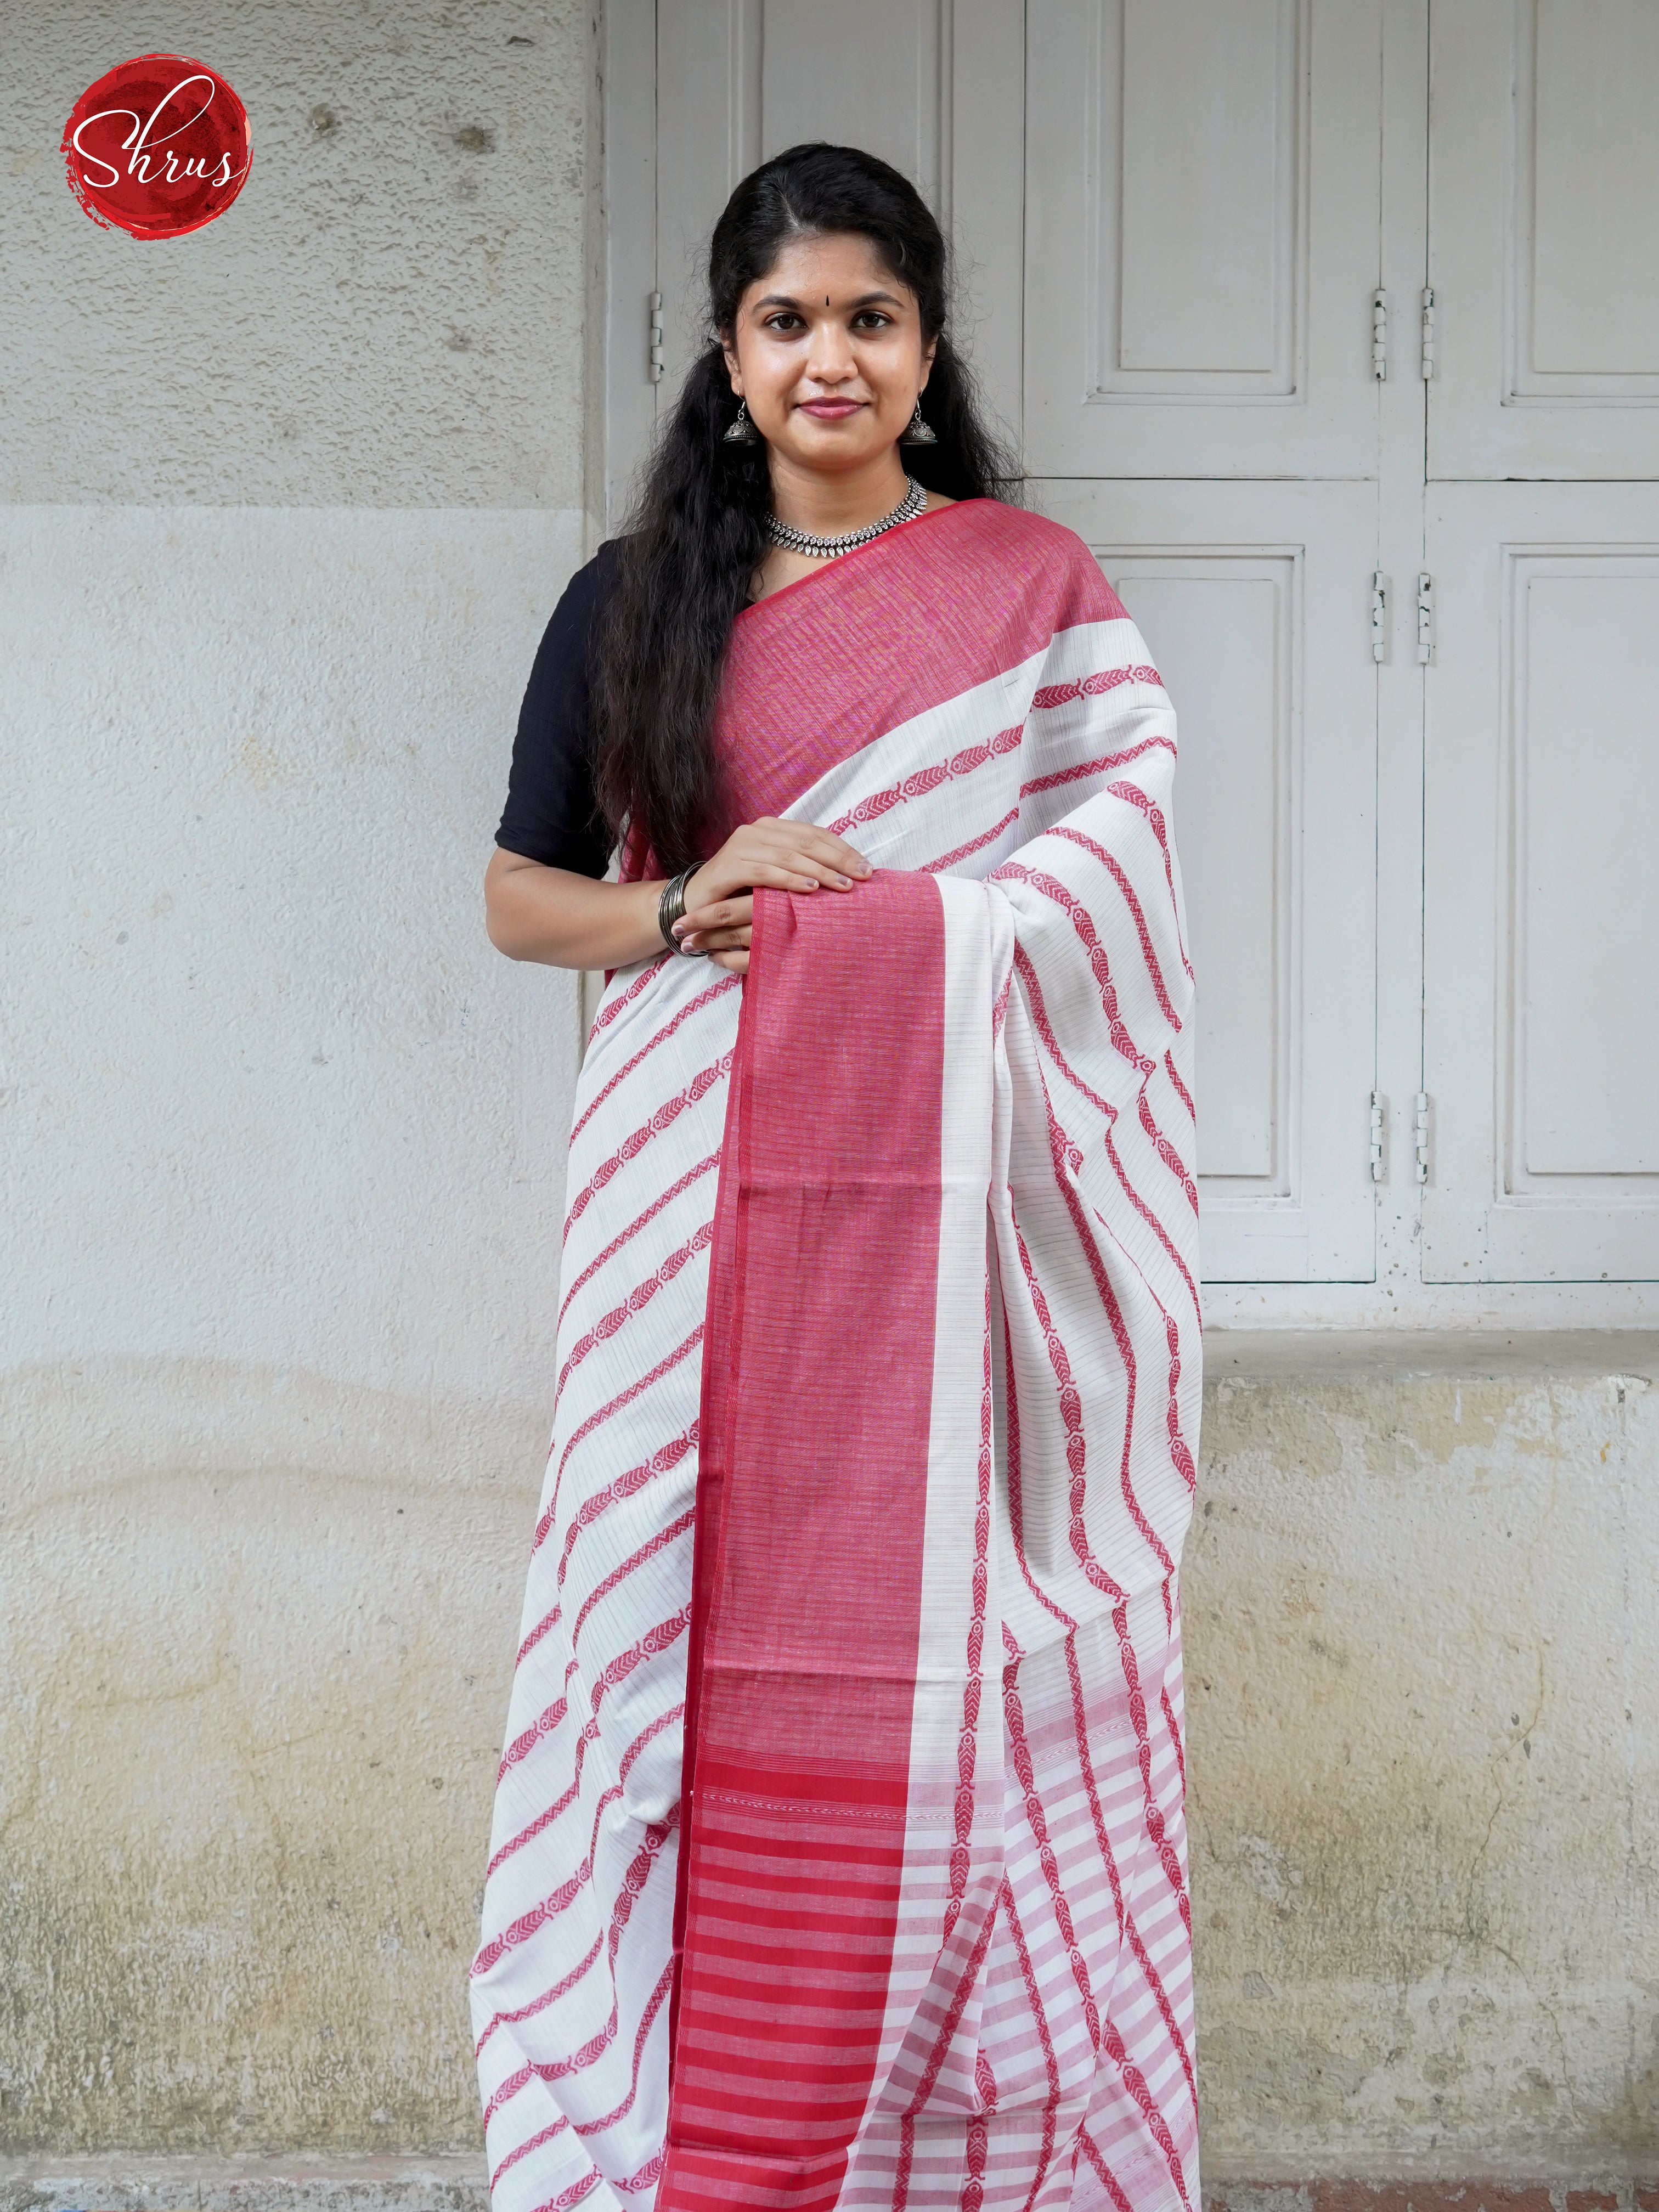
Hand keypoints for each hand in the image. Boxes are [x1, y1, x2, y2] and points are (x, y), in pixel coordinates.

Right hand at [675, 817, 871, 974]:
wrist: (696, 904)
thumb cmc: (742, 893)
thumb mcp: (777, 877)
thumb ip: (803, 868)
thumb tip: (846, 875)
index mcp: (772, 828)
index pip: (815, 834)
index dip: (843, 849)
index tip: (867, 868)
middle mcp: (757, 831)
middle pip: (807, 842)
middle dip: (839, 859)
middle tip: (863, 876)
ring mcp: (742, 846)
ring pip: (790, 855)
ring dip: (820, 871)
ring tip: (843, 886)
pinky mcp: (730, 866)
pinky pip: (766, 872)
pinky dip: (791, 879)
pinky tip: (810, 889)